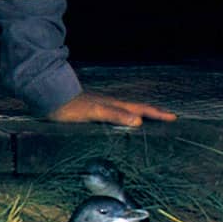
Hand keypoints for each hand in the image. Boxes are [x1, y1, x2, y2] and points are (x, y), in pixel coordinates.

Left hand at [46, 91, 177, 127]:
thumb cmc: (70, 107)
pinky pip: (114, 114)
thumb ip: (115, 115)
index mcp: (114, 104)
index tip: (173, 117)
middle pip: (136, 108)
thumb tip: (138, 120)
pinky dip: (124, 118)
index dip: (156, 114)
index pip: (140, 109)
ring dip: (140, 114)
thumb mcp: (95, 112)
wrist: (49, 99)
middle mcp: (110, 104)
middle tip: (168, 117)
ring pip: (126, 110)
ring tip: (150, 119)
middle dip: (153, 113)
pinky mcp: (92, 112)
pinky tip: (119, 122)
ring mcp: (101, 107)